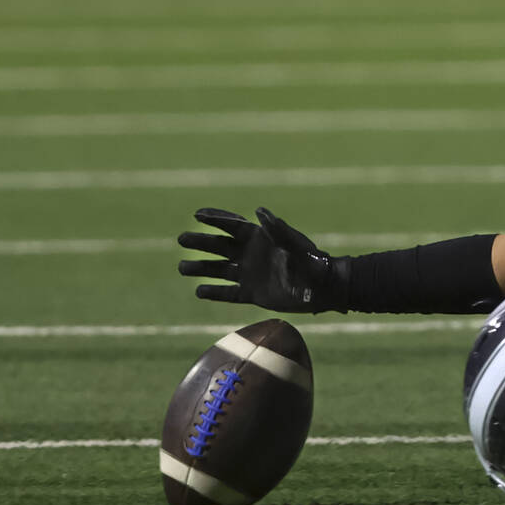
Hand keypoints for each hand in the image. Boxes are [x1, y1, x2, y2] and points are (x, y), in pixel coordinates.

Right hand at [177, 207, 348, 312]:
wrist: (323, 288)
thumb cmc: (312, 261)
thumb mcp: (295, 243)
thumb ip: (277, 229)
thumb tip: (259, 211)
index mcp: (260, 238)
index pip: (231, 226)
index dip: (215, 219)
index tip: (197, 214)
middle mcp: (251, 255)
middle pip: (219, 246)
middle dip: (200, 242)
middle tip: (181, 239)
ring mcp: (251, 274)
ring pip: (219, 270)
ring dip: (201, 268)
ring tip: (182, 267)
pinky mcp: (253, 293)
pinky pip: (229, 293)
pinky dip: (215, 293)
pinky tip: (199, 291)